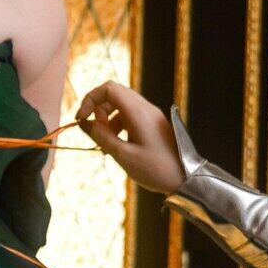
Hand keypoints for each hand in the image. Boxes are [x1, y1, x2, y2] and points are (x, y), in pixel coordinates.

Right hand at [76, 80, 183, 194]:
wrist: (186, 179)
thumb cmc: (156, 169)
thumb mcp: (123, 155)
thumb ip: (101, 137)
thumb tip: (83, 123)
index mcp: (138, 112)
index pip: (109, 88)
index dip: (91, 99)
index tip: (82, 119)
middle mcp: (146, 108)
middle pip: (115, 94)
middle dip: (98, 109)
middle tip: (95, 132)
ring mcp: (151, 115)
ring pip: (122, 105)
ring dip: (108, 119)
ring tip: (107, 143)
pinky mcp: (153, 124)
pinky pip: (131, 116)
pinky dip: (119, 125)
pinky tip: (119, 145)